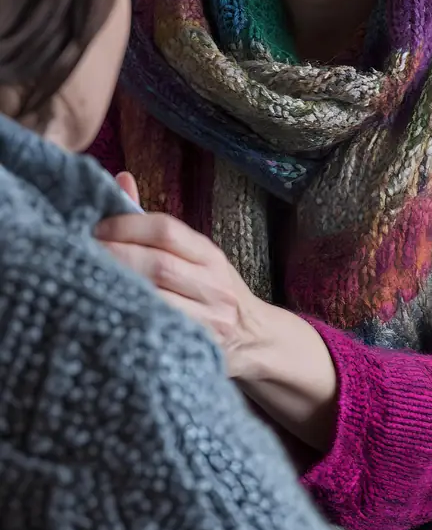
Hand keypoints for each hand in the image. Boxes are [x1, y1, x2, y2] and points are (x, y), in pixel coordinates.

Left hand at [97, 174, 337, 450]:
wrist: (255, 340)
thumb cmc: (211, 290)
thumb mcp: (194, 255)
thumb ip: (153, 223)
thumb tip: (121, 179)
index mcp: (210, 255)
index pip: (167, 230)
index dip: (127, 225)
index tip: (96, 227)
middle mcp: (214, 285)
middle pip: (158, 265)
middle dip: (114, 256)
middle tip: (79, 254)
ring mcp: (210, 321)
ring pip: (156, 300)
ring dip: (116, 289)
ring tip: (85, 281)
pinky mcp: (199, 350)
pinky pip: (157, 332)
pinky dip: (128, 320)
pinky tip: (104, 313)